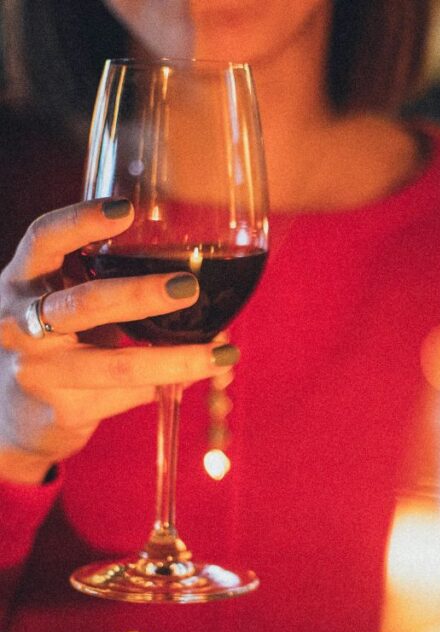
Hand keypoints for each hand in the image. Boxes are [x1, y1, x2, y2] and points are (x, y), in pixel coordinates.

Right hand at [0, 199, 238, 484]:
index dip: (81, 221)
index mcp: (24, 281)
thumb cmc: (55, 344)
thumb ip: (111, 287)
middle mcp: (19, 322)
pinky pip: (125, 397)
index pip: (44, 240)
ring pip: (116, 365)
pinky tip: (190, 380)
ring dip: (175, 360)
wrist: (12, 418)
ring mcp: (36, 371)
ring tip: (222, 354)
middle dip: (141, 294)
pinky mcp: (57, 412)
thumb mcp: (65, 304)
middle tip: (189, 286)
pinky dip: (164, 388)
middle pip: (85, 303)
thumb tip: (202, 290)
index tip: (126, 209)